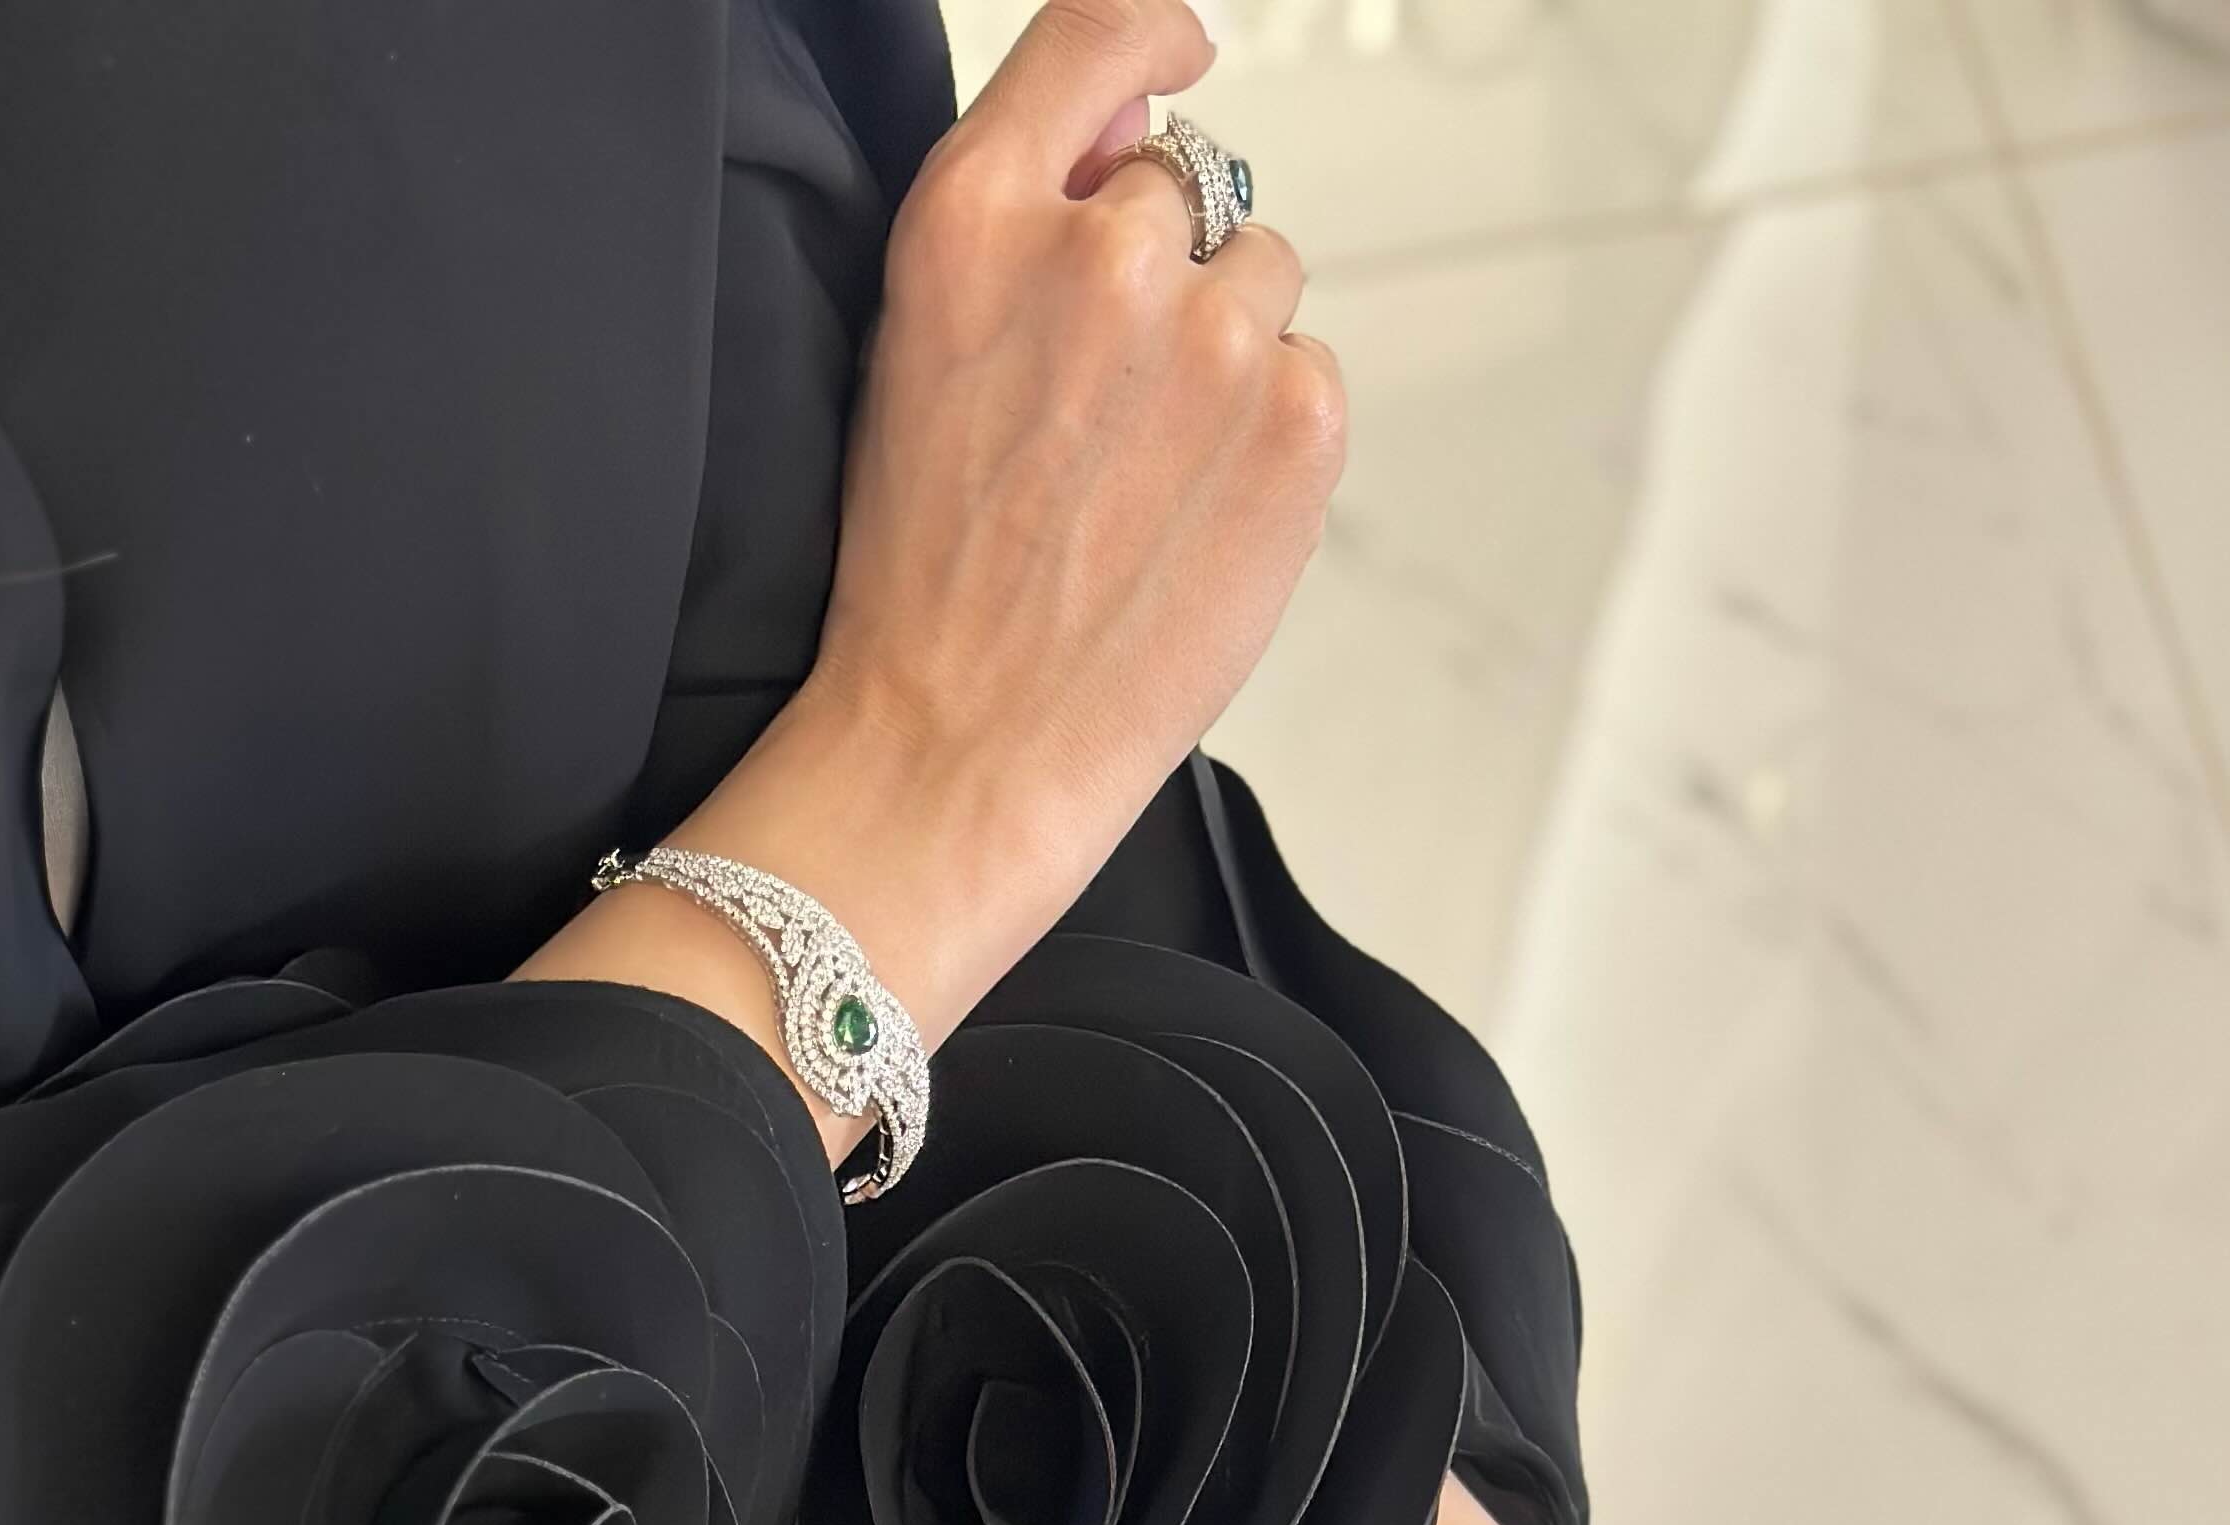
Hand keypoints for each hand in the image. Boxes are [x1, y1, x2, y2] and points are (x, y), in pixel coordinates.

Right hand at [526, 0, 1339, 1132]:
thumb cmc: (925, 578)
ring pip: (1263, 281)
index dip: (1156, 38)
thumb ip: (1028, 214)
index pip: (1107, 28)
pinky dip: (1268, 442)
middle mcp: (1104, 249)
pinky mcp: (1297, 422)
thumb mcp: (920, 349)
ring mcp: (1214, 332)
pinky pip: (1310, 375)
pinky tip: (1191, 519)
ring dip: (1226, 358)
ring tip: (1144, 480)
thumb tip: (1140, 125)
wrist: (960, 748)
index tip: (1178, 61)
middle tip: (1103, 415)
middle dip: (1166, 275)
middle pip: (1192, 186)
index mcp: (979, 215)